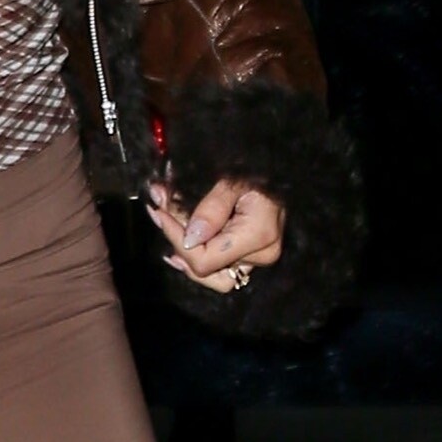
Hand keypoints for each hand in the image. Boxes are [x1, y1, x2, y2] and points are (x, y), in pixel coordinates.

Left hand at [148, 178, 284, 294]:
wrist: (282, 165)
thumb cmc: (258, 168)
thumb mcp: (232, 181)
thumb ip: (211, 209)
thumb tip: (190, 239)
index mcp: (258, 237)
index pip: (204, 260)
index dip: (176, 239)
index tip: (158, 212)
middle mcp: (261, 255)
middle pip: (206, 271)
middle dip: (178, 245)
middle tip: (161, 214)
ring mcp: (258, 257)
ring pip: (212, 275)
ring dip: (186, 254)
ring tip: (170, 226)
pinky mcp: (253, 253)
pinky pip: (221, 265)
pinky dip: (199, 253)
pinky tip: (183, 238)